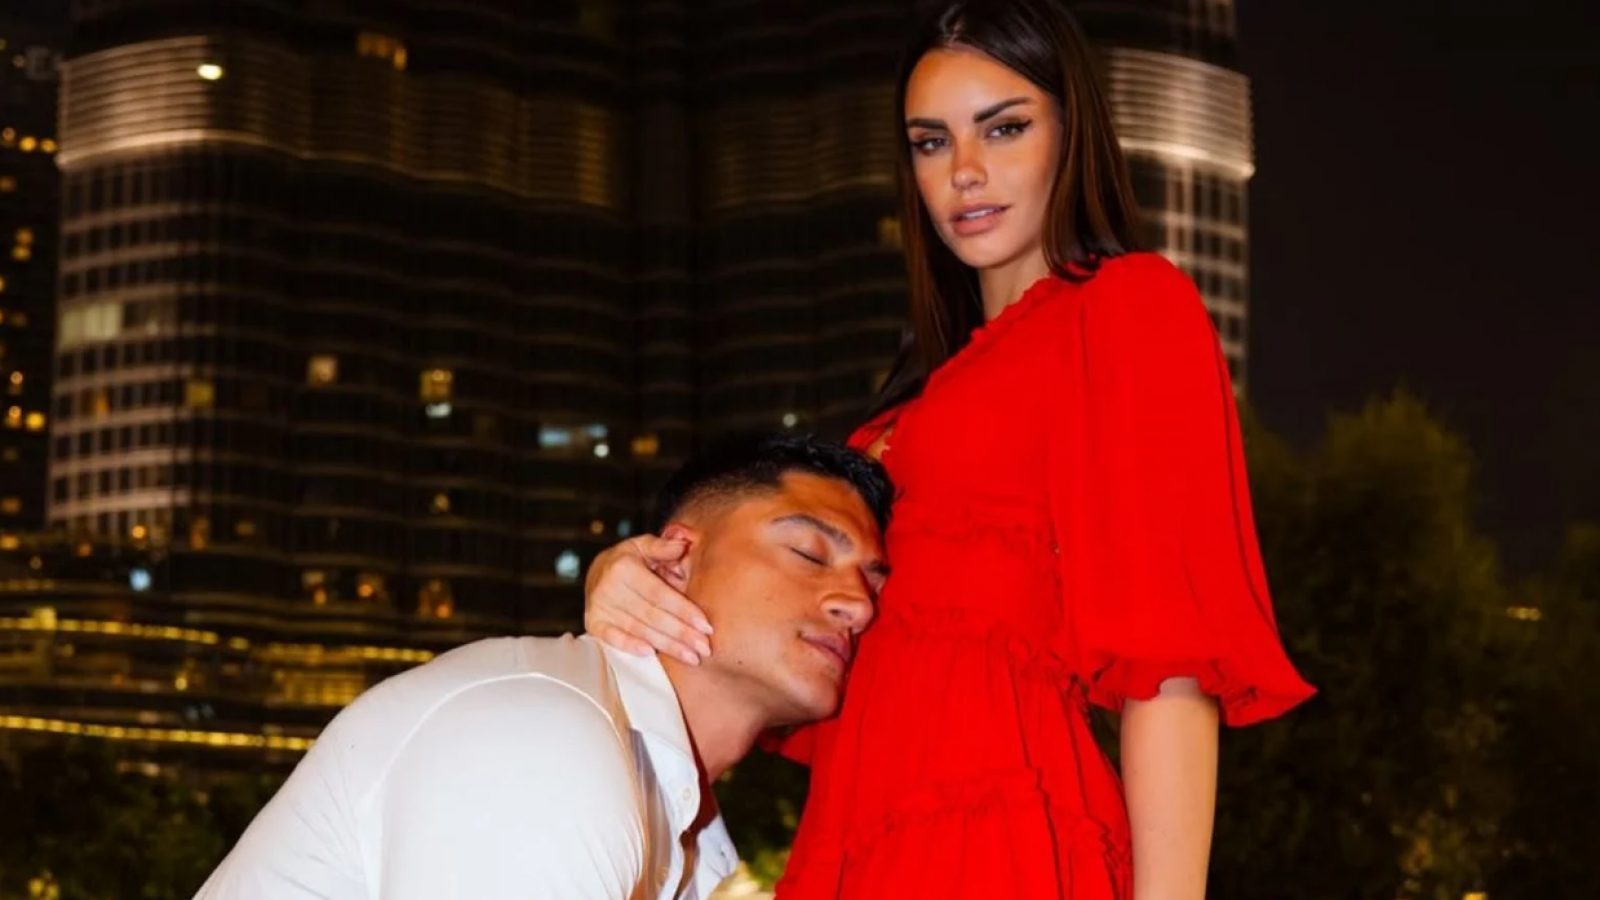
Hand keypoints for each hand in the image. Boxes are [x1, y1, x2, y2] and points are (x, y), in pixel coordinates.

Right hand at [584, 535, 712, 664]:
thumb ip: (662, 547)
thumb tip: (682, 545)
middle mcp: (609, 588)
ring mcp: (600, 607)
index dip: (684, 611)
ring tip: (691, 657)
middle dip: (681, 634)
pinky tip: (651, 653)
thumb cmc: (627, 559)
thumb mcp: (642, 545)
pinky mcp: (593, 623)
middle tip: (704, 648)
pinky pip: (613, 638)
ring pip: (639, 630)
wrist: (596, 571)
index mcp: (624, 568)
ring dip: (667, 646)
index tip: (706, 626)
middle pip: (652, 616)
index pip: (660, 594)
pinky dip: (630, 646)